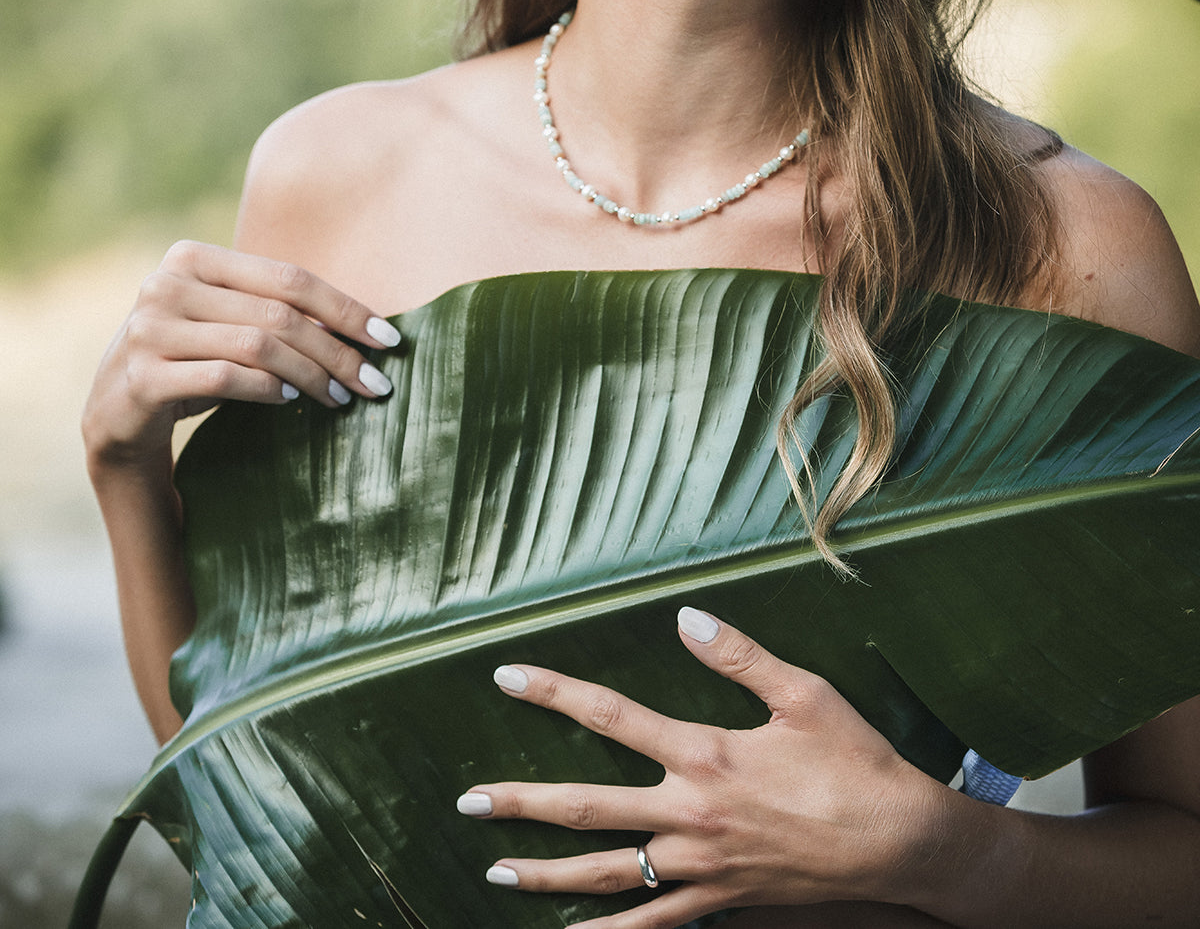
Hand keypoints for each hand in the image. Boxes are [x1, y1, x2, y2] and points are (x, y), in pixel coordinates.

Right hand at [82, 239, 398, 467]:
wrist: (118, 414)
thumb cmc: (193, 360)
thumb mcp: (230, 324)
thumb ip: (277, 311)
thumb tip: (367, 326)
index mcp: (193, 257)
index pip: (290, 278)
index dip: (345, 308)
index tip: (389, 339)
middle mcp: (167, 283)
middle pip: (279, 314)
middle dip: (338, 351)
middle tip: (377, 383)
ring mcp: (149, 328)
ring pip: (258, 346)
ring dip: (311, 374)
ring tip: (341, 396)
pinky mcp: (142, 376)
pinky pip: (225, 378)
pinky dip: (267, 390)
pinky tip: (291, 400)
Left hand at [456, 610, 947, 928]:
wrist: (899, 845)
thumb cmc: (853, 762)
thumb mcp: (803, 693)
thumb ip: (739, 656)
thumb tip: (684, 617)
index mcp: (704, 754)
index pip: (611, 716)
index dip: (554, 693)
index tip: (507, 677)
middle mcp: (690, 814)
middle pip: (587, 808)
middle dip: (521, 803)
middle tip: (467, 800)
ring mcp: (702, 867)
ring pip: (607, 874)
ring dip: (545, 875)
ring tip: (494, 873)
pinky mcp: (721, 902)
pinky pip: (655, 926)